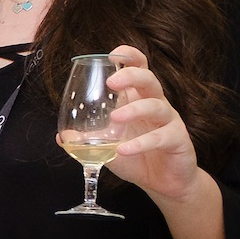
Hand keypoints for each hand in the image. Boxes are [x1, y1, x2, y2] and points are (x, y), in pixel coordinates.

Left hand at [103, 45, 203, 204]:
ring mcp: (169, 121)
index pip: (139, 68)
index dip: (129, 57)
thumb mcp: (107, 146)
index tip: (112, 55)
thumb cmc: (136, 157)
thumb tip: (62, 136)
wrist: (163, 183)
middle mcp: (155, 104)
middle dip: (131, 76)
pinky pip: (161, 137)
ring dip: (134, 110)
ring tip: (115, 118)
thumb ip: (87, 139)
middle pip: (149, 79)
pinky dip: (141, 143)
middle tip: (111, 82)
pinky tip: (124, 149)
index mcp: (138, 98)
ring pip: (157, 105)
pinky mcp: (177, 140)